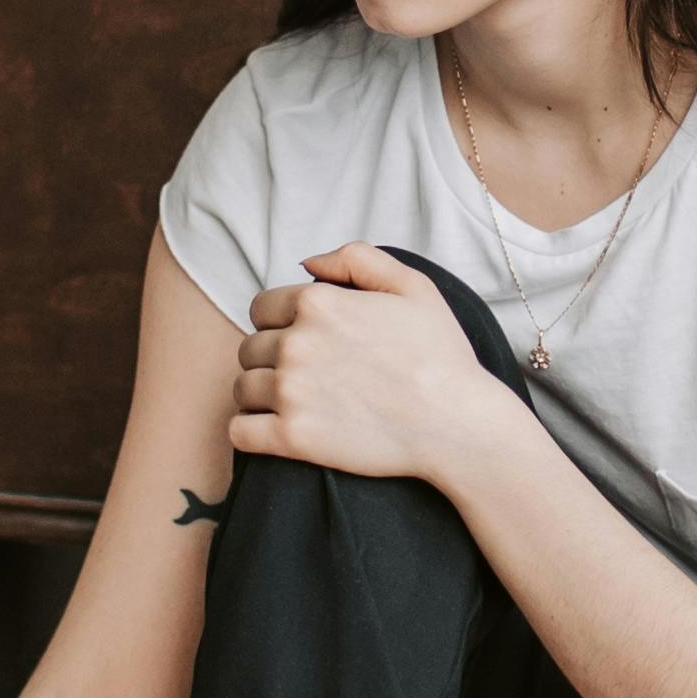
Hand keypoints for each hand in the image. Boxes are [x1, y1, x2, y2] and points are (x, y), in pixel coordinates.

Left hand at [233, 247, 513, 483]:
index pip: (262, 308)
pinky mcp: (292, 438)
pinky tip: (272, 431)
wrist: (457, 423)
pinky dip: (248, 432)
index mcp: (318, 303)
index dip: (281, 323)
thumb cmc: (441, 355)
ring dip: (261, 395)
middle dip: (271, 359)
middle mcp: (296, 343)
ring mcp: (290, 392)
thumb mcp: (413, 285)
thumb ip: (356, 259)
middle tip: (307, 375)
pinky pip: (239, 432)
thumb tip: (308, 264)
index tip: (305, 341)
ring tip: (295, 403)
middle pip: (249, 348)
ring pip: (242, 388)